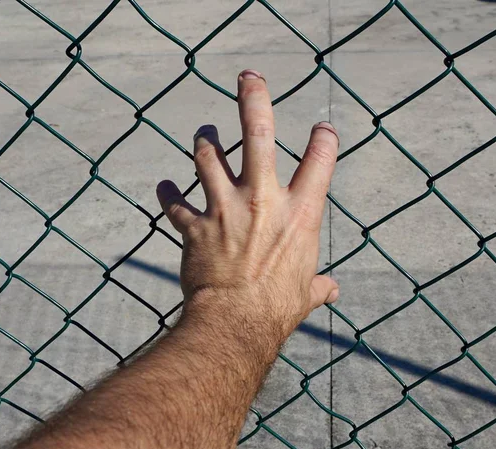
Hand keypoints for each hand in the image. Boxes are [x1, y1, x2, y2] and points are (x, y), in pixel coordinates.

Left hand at [157, 69, 338, 342]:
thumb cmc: (276, 309)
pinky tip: (165, 188)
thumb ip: (317, 285)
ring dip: (205, 141)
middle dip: (254, 100)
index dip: (323, 140)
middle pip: (258, 134)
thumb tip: (331, 291)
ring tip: (205, 133)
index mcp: (300, 213)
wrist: (237, 323)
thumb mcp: (305, 294)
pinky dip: (169, 195)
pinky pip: (175, 203)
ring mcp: (226, 209)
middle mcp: (263, 200)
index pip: (320, 161)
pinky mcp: (195, 226)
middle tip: (248, 78)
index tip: (322, 130)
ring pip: (208, 156)